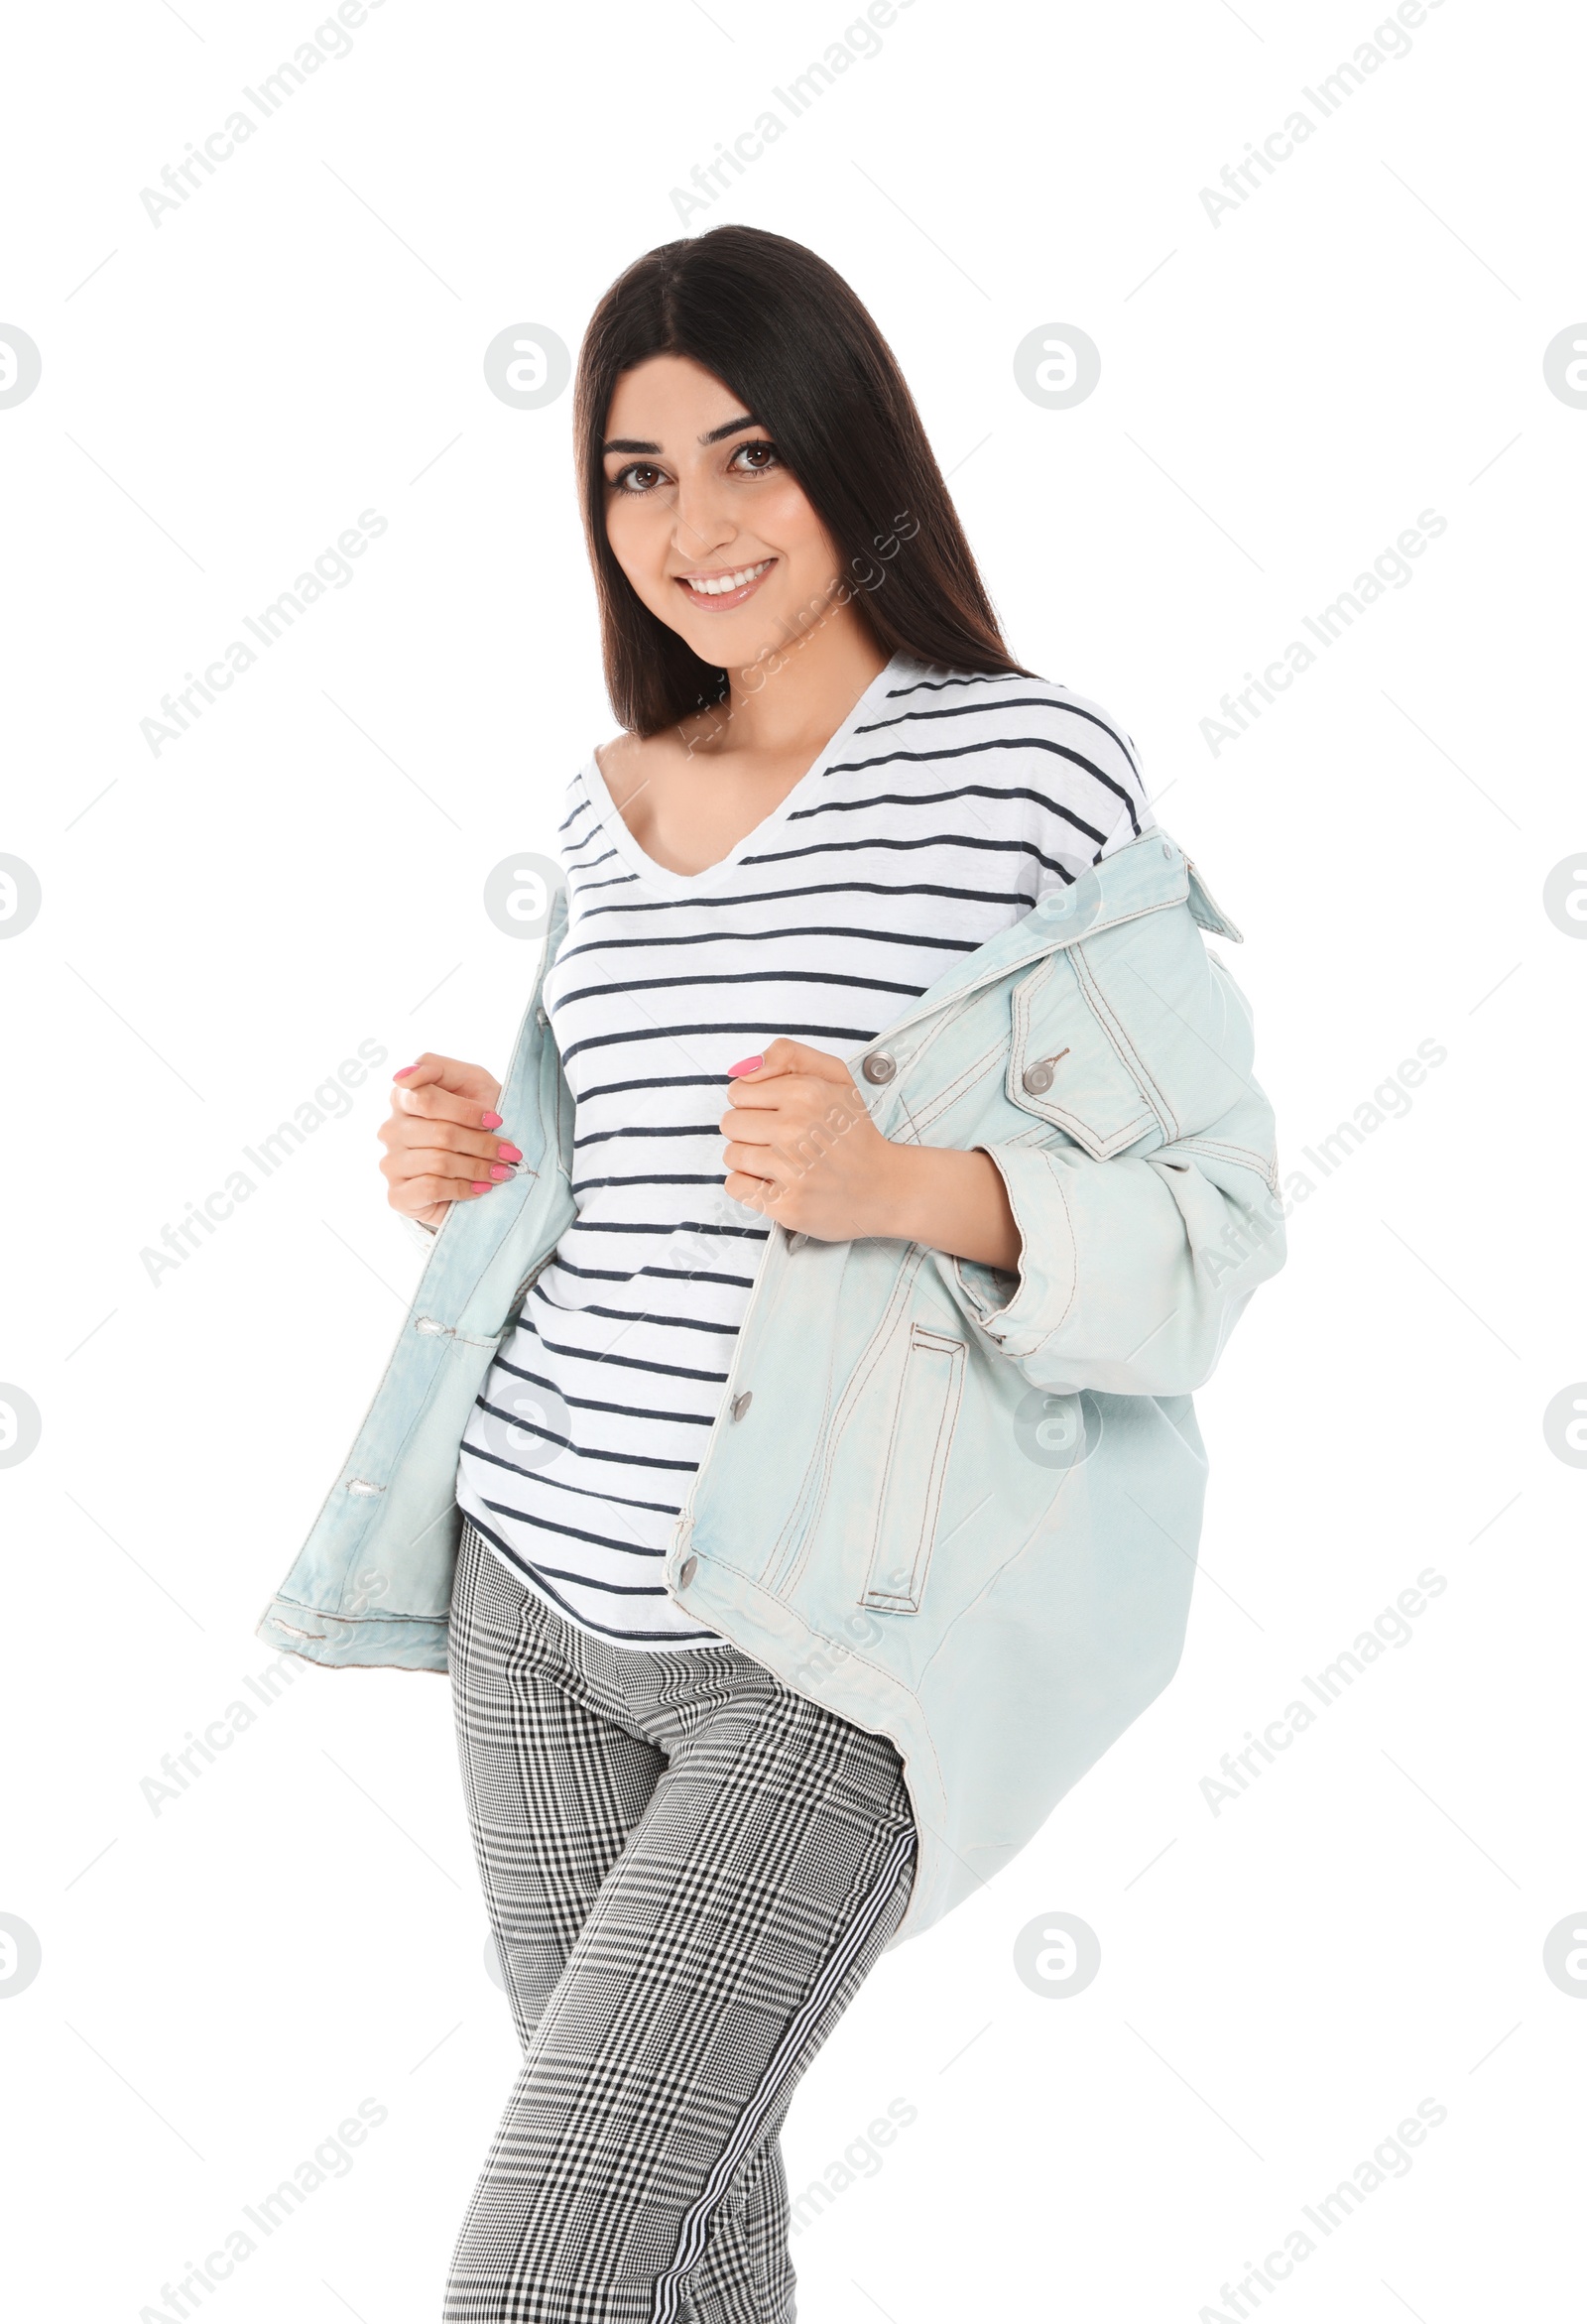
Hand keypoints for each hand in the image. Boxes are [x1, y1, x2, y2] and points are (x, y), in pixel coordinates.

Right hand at [377, 1053, 512, 1224]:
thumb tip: (403, 1077)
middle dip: (483, 1144)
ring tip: (502, 1171)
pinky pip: (431, 1188)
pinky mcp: (397, 1195)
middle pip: (440, 1134)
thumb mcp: (469, 1081)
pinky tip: (481, 1188)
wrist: (482, 1169)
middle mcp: (390, 1130)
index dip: (466, 1112)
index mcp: (402, 1098)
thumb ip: (436, 1067)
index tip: (496, 1120)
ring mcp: (390, 1163)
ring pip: (439, 1162)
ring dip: (479, 1168)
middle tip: (510, 1153)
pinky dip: (464, 1188)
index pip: (426, 1100)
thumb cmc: (478, 1119)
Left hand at [719, 1039, 895, 1240]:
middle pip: (730, 1124)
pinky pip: (735, 1186)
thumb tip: (742, 1069)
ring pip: (731, 1155)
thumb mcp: (835, 1076)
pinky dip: (750, 1187)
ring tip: (782, 1163)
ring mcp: (790, 1170)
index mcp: (806, 1093)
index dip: (755, 1102)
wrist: (883, 1187)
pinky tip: (776, 1183)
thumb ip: (788, 1055)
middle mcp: (796, 1129)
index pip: (738, 1091)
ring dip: (751, 1160)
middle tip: (782, 1141)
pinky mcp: (785, 1204)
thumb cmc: (853, 1132)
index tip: (779, 1114)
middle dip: (751, 1131)